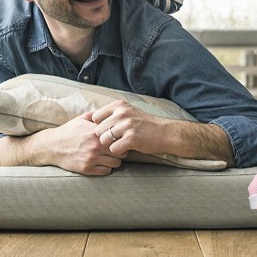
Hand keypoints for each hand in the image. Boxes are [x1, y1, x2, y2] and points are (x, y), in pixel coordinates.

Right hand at [31, 112, 124, 174]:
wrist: (52, 146)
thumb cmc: (68, 131)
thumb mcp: (81, 119)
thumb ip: (96, 116)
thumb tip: (110, 113)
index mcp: (96, 132)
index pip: (119, 137)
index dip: (121, 139)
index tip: (120, 139)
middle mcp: (95, 146)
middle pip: (121, 152)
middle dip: (121, 151)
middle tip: (117, 150)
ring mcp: (91, 158)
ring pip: (116, 163)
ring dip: (115, 161)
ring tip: (110, 157)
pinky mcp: (87, 169)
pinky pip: (106, 171)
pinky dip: (106, 168)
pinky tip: (102, 163)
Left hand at [92, 100, 233, 162]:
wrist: (165, 133)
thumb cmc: (144, 124)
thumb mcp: (128, 112)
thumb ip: (112, 114)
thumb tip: (90, 120)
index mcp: (119, 105)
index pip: (95, 117)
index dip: (99, 126)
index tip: (108, 131)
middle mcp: (122, 113)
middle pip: (97, 130)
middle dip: (104, 138)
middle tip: (116, 140)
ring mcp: (127, 125)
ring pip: (103, 140)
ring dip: (110, 145)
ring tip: (121, 143)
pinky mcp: (131, 138)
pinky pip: (113, 149)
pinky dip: (118, 151)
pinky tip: (127, 148)